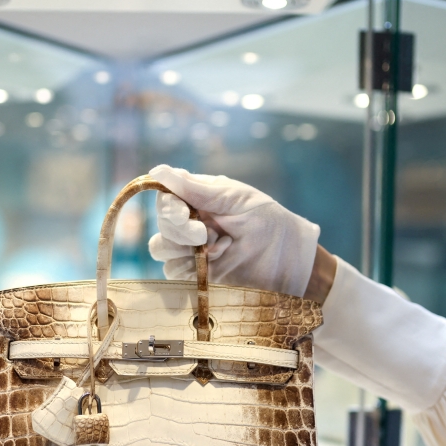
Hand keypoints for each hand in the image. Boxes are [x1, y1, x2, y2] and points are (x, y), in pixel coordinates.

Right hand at [148, 165, 328, 299]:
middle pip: (162, 226)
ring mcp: (191, 250)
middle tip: (206, 234)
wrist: (287, 256)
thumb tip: (157, 171)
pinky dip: (190, 268)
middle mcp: (190, 223)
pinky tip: (216, 262)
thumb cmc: (265, 219)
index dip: (168, 207)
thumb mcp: (232, 198)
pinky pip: (173, 272)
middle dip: (180, 230)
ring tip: (217, 247)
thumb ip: (195, 189)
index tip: (182, 213)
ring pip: (161, 249)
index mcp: (197, 199)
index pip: (165, 199)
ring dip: (183, 249)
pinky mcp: (195, 274)